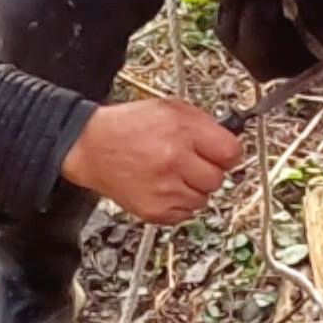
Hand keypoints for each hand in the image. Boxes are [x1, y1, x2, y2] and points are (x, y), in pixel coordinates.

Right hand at [62, 97, 243, 223]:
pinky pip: (186, 214)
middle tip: (193, 163)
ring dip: (194, 189)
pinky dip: (180, 204)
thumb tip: (231, 138)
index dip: (228, 153)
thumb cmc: (128, 127)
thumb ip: (205, 123)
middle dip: (209, 170)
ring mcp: (164, 189)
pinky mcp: (154, 211)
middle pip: (219, 179)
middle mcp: (174, 162)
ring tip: (175, 175)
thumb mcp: (171, 108)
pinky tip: (166, 188)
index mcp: (182, 132)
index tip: (223, 154)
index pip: (231, 153)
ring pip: (204, 199)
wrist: (91, 147)